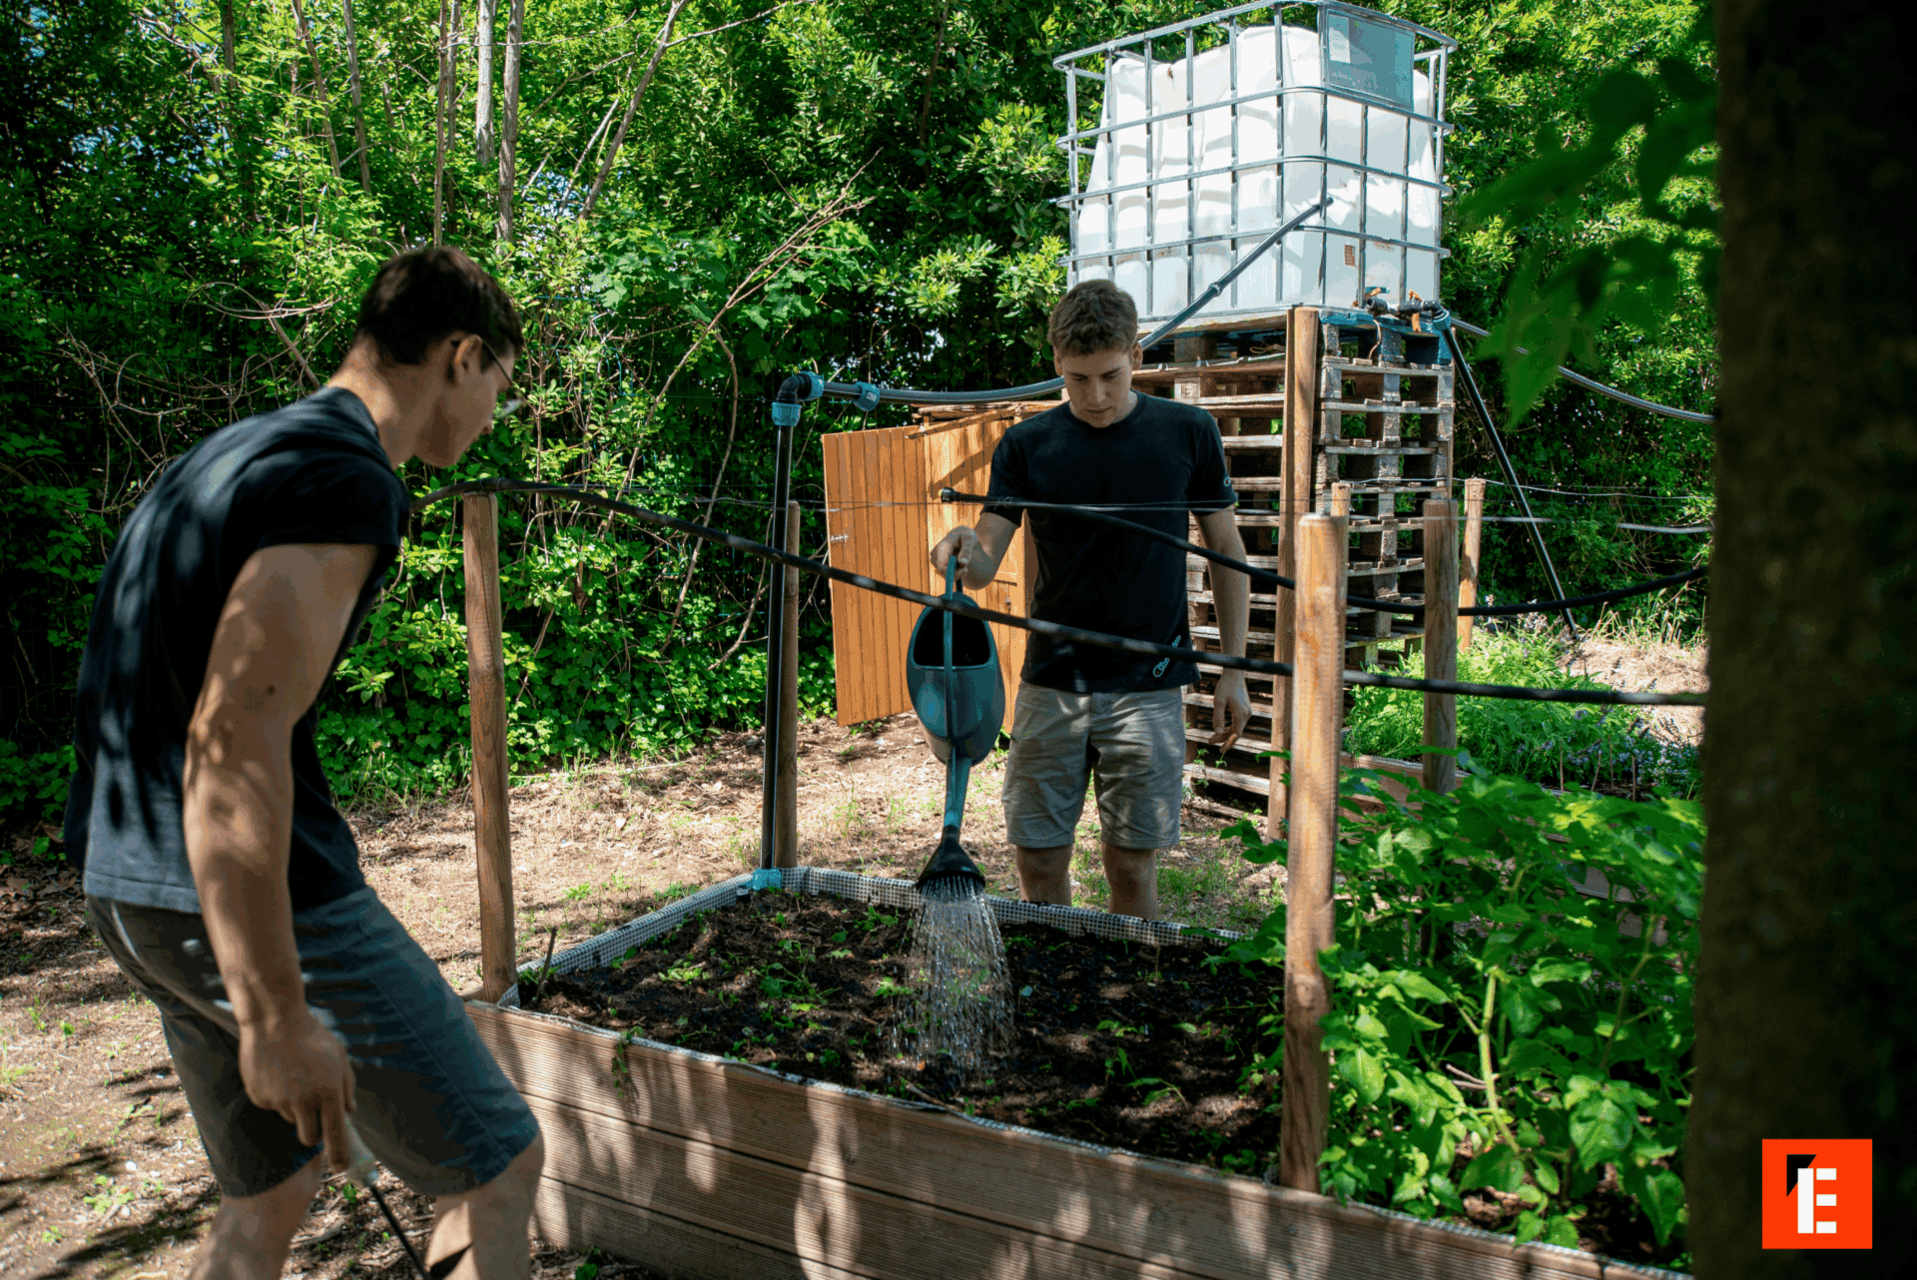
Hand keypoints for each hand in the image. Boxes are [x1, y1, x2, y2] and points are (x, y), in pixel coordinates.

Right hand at [237, 1006, 357, 1172]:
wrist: (274, 1020)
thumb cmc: (312, 1036)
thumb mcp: (338, 1057)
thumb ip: (346, 1086)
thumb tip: (349, 1113)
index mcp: (329, 1091)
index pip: (336, 1135)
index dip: (339, 1156)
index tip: (341, 1168)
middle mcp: (305, 1101)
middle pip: (309, 1137)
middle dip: (313, 1134)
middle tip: (314, 1116)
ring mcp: (279, 1101)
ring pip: (291, 1119)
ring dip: (296, 1108)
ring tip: (294, 1078)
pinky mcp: (260, 1098)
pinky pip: (273, 1106)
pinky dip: (277, 1097)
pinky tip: (277, 1073)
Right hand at [931, 526, 980, 579]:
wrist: (959, 535)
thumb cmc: (965, 535)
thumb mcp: (969, 538)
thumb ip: (967, 550)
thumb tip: (963, 563)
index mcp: (942, 547)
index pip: (942, 566)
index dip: (953, 573)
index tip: (966, 571)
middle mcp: (935, 554)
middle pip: (944, 572)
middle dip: (957, 573)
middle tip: (967, 569)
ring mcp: (935, 560)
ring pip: (946, 574)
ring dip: (957, 572)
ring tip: (964, 563)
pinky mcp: (937, 564)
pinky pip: (946, 574)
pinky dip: (954, 573)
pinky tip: (960, 566)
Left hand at [1208, 669, 1251, 754]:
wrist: (1234, 674)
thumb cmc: (1225, 686)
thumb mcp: (1218, 702)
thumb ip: (1218, 718)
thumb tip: (1216, 732)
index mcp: (1241, 714)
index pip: (1236, 735)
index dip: (1228, 743)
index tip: (1220, 750)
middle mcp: (1246, 714)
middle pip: (1235, 732)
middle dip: (1223, 738)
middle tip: (1210, 742)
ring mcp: (1247, 712)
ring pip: (1236, 727)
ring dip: (1225, 733)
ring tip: (1212, 737)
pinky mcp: (1245, 709)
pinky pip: (1237, 722)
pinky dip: (1229, 727)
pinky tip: (1220, 729)